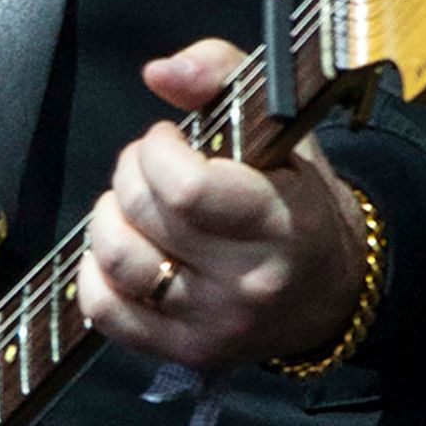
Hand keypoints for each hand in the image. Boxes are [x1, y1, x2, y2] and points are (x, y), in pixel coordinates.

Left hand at [73, 38, 363, 369]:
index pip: (185, 190)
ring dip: (110, 218)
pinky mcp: (186, 352)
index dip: (157, 151)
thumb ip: (221, 74)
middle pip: (145, 216)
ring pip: (119, 261)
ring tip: (136, 207)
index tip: (169, 139)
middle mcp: (249, 282)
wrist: (329, 290)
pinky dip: (97, 272)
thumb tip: (160, 72)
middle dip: (131, 174)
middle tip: (151, 167)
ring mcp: (215, 324)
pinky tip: (126, 249)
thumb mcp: (277, 125)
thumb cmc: (293, 195)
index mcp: (279, 222)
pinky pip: (106, 311)